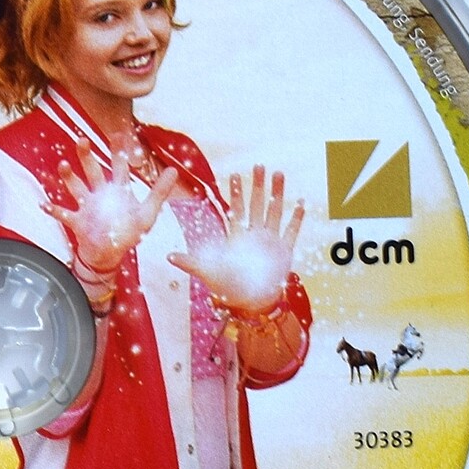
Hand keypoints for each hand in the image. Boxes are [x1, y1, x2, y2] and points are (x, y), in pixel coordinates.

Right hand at [43, 138, 176, 275]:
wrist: (108, 253)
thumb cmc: (128, 233)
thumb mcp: (147, 213)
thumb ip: (159, 192)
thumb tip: (174, 171)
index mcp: (117, 190)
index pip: (119, 167)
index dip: (118, 152)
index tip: (117, 135)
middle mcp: (99, 194)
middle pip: (92, 170)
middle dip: (86, 156)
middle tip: (82, 140)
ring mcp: (86, 206)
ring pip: (75, 187)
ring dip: (69, 177)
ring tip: (63, 165)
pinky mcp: (77, 221)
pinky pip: (63, 214)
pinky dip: (53, 210)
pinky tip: (44, 204)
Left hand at [168, 165, 303, 314]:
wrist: (250, 302)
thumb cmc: (228, 287)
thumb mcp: (208, 272)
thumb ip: (190, 262)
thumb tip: (168, 256)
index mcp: (237, 236)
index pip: (236, 209)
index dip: (236, 192)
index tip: (235, 174)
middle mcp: (254, 235)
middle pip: (256, 204)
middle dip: (258, 185)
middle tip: (259, 166)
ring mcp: (270, 241)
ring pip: (274, 211)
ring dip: (277, 194)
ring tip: (279, 175)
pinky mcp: (284, 250)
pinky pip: (291, 231)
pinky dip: (295, 218)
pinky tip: (299, 202)